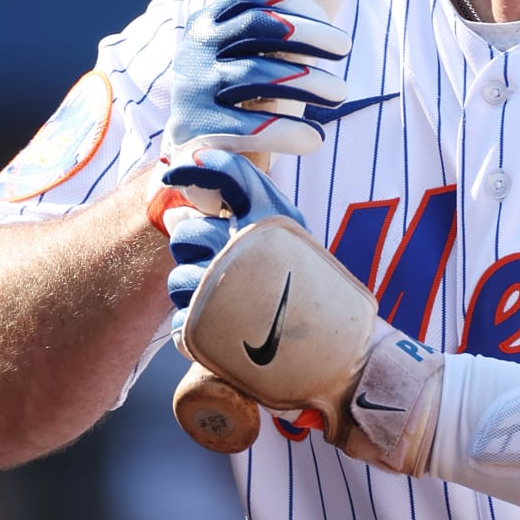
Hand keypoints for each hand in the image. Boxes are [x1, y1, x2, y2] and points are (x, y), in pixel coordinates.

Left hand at [156, 162, 442, 473]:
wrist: (344, 354)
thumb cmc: (315, 292)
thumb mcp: (293, 240)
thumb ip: (251, 214)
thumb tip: (185, 200)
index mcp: (273, 219)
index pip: (230, 174)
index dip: (198, 165)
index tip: (176, 171)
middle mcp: (246, 246)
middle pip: (188, 230)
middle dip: (190, 244)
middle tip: (214, 259)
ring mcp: (225, 288)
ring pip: (178, 276)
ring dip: (189, 289)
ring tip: (222, 300)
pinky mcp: (209, 330)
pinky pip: (179, 319)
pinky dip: (192, 326)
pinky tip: (219, 328)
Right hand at [163, 0, 374, 163]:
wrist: (203, 159)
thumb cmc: (249, 97)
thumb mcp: (274, 56)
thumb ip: (301, 19)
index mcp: (209, 24)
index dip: (293, 0)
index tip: (328, 21)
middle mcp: (194, 51)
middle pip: (255, 26)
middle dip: (308, 35)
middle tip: (345, 47)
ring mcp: (191, 92)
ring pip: (255, 75)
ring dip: (308, 81)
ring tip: (340, 93)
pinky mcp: (196, 135)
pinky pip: (247, 128)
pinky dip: (286, 131)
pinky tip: (314, 139)